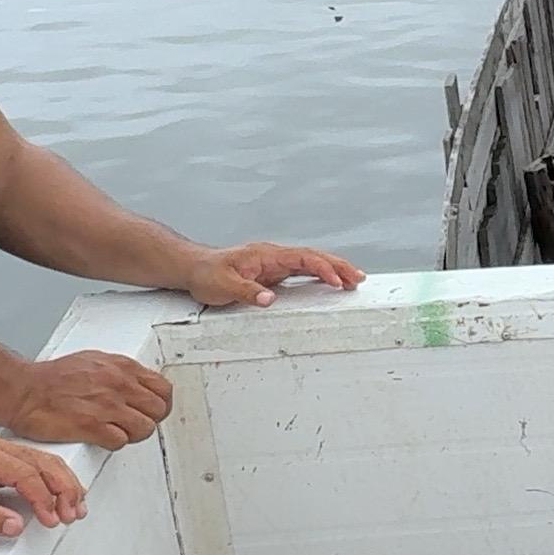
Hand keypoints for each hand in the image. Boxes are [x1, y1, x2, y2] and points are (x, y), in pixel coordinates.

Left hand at [0, 437, 84, 537]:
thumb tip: (14, 525)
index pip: (23, 472)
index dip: (41, 498)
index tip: (49, 519)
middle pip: (41, 463)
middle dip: (62, 489)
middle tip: (71, 515)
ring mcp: (0, 455)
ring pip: (45, 464)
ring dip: (64, 486)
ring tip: (75, 509)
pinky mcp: (3, 466)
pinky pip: (37, 469)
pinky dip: (55, 484)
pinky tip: (66, 497)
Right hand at [3, 349, 172, 447]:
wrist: (22, 390)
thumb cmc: (51, 378)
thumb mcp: (93, 361)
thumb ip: (118, 372)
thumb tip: (135, 384)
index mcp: (120, 367)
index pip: (163, 388)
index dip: (160, 404)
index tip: (151, 410)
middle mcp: (118, 384)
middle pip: (158, 411)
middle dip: (149, 420)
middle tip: (133, 424)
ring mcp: (107, 406)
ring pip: (144, 429)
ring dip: (132, 435)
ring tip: (117, 432)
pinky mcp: (92, 426)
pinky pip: (121, 442)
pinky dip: (113, 443)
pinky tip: (101, 437)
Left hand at [179, 241, 367, 310]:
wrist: (194, 268)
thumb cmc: (206, 274)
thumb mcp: (222, 285)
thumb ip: (246, 291)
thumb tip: (270, 299)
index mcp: (266, 255)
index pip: (302, 258)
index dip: (322, 268)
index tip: (337, 280)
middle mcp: (274, 256)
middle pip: (313, 256)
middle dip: (338, 266)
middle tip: (359, 277)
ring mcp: (275, 264)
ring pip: (311, 263)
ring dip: (333, 269)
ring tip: (354, 280)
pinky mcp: (274, 273)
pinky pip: (303, 272)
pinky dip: (320, 276)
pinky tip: (331, 283)